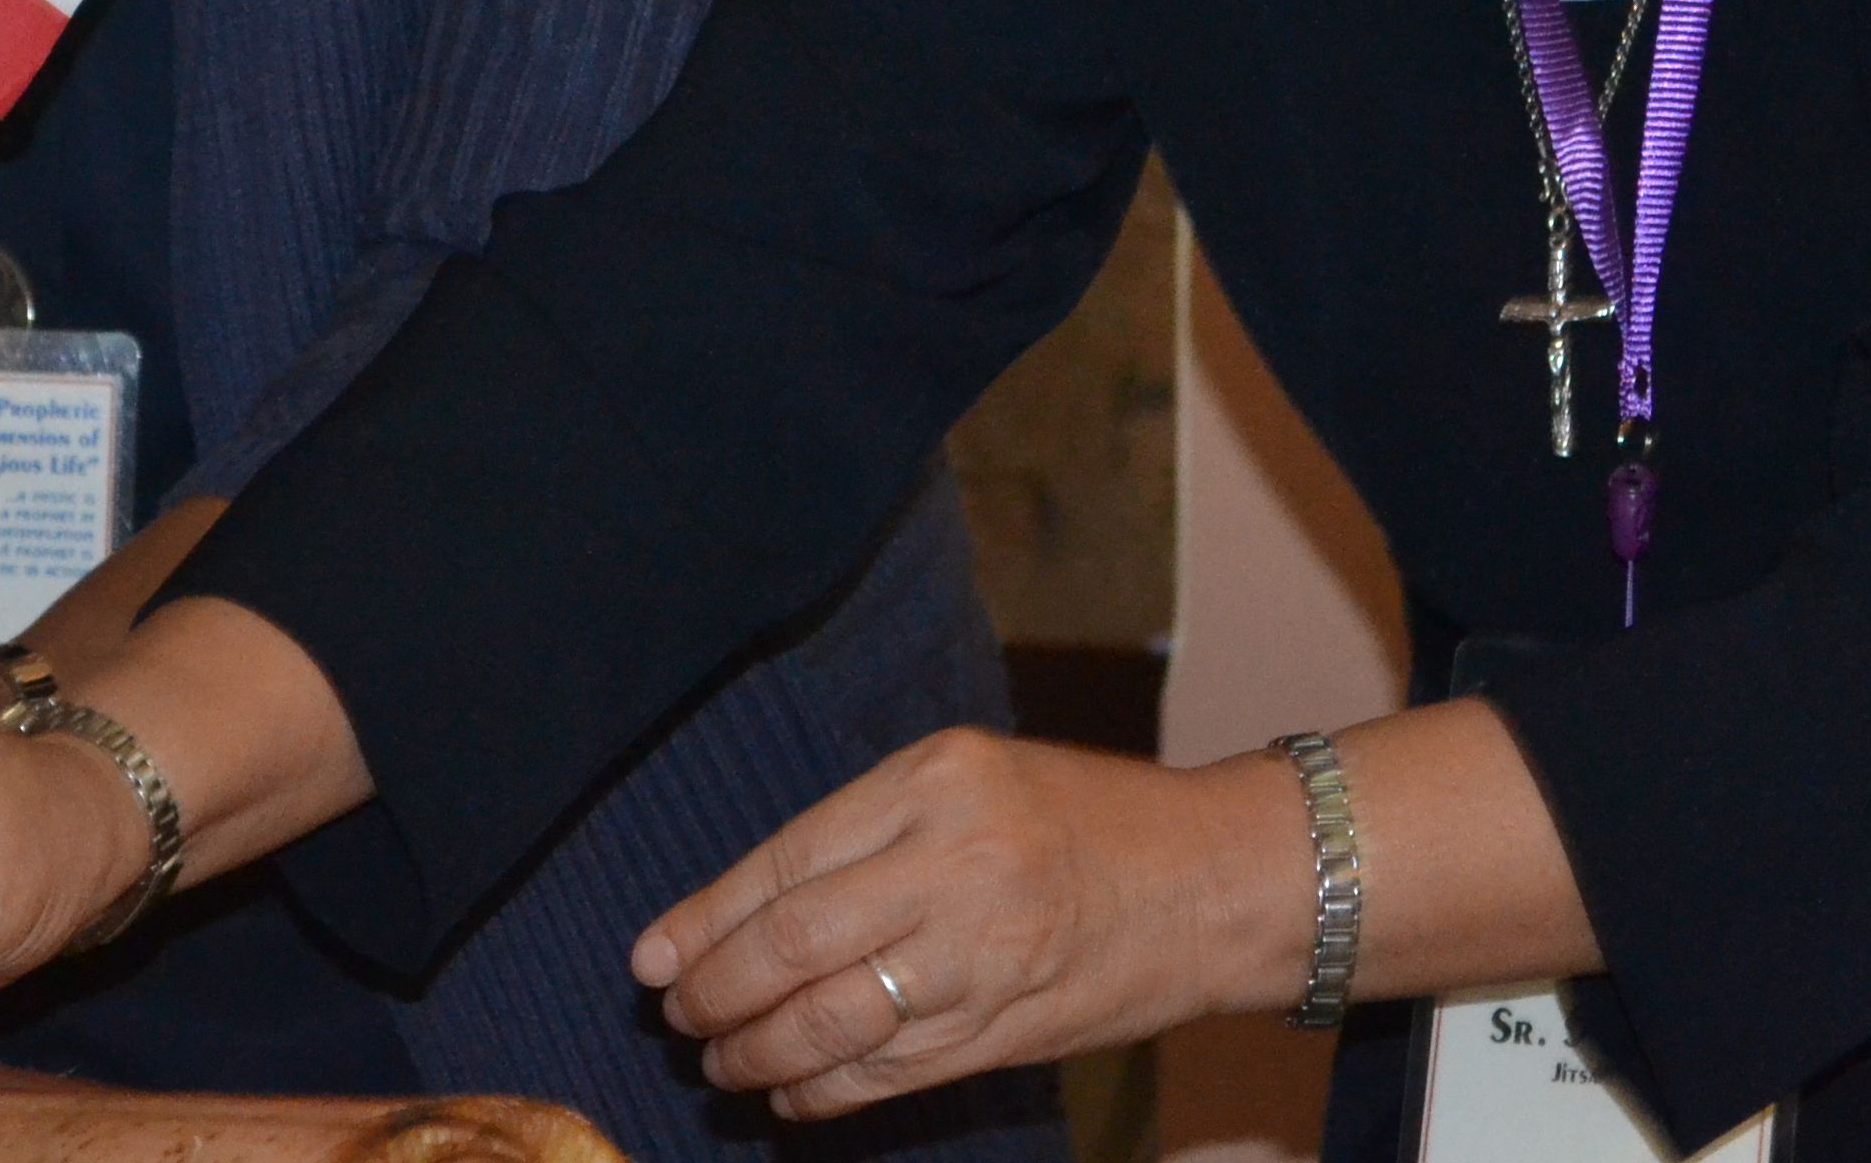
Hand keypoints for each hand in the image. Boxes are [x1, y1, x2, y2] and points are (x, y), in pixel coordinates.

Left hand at [630, 731, 1313, 1120]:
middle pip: (794, 942)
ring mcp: (984, 955)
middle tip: (678, 1014)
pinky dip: (823, 1091)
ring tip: (720, 1059)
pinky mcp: (1008, 1031)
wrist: (1217, 879)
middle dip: (716, 990)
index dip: (706, 918)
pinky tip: (790, 1091)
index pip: (788, 859)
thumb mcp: (975, 779)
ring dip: (756, 1051)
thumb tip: (744, 907)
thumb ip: (872, 830)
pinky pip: (888, 1075)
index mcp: (937, 780)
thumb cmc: (1088, 818)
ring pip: (831, 1020)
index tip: (653, 956)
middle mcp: (956, 863)